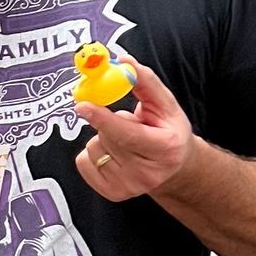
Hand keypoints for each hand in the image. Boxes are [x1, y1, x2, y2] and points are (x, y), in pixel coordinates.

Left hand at [75, 59, 195, 201]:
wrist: (173, 168)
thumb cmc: (168, 131)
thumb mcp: (166, 105)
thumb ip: (145, 82)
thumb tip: (124, 62)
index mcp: (164, 148)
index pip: (127, 133)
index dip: (103, 118)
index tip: (83, 106)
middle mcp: (146, 173)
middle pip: (107, 137)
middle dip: (108, 121)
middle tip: (127, 121)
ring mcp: (127, 186)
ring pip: (93, 148)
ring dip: (103, 138)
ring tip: (124, 141)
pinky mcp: (110, 193)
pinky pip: (83, 162)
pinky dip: (94, 153)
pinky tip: (114, 154)